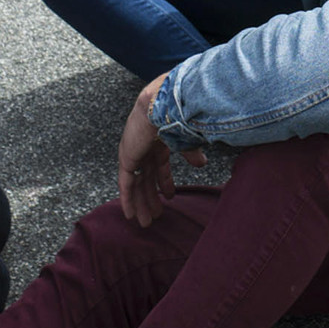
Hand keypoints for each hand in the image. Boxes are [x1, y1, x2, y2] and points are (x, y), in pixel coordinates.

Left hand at [118, 73, 205, 226]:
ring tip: (146, 222)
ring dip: (141, 203)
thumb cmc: (177, 115)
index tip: (169, 197)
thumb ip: (191, 153)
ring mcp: (134, 152)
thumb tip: (202, 164)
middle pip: (146, 178)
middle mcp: (145, 147)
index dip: (164, 182)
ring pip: (137, 184)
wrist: (162, 105)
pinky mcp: (127, 159)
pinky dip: (127, 200)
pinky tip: (130, 215)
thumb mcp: (186, 140)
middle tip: (154, 216)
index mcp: (159, 140)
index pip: (160, 166)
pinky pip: (126, 184)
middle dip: (151, 198)